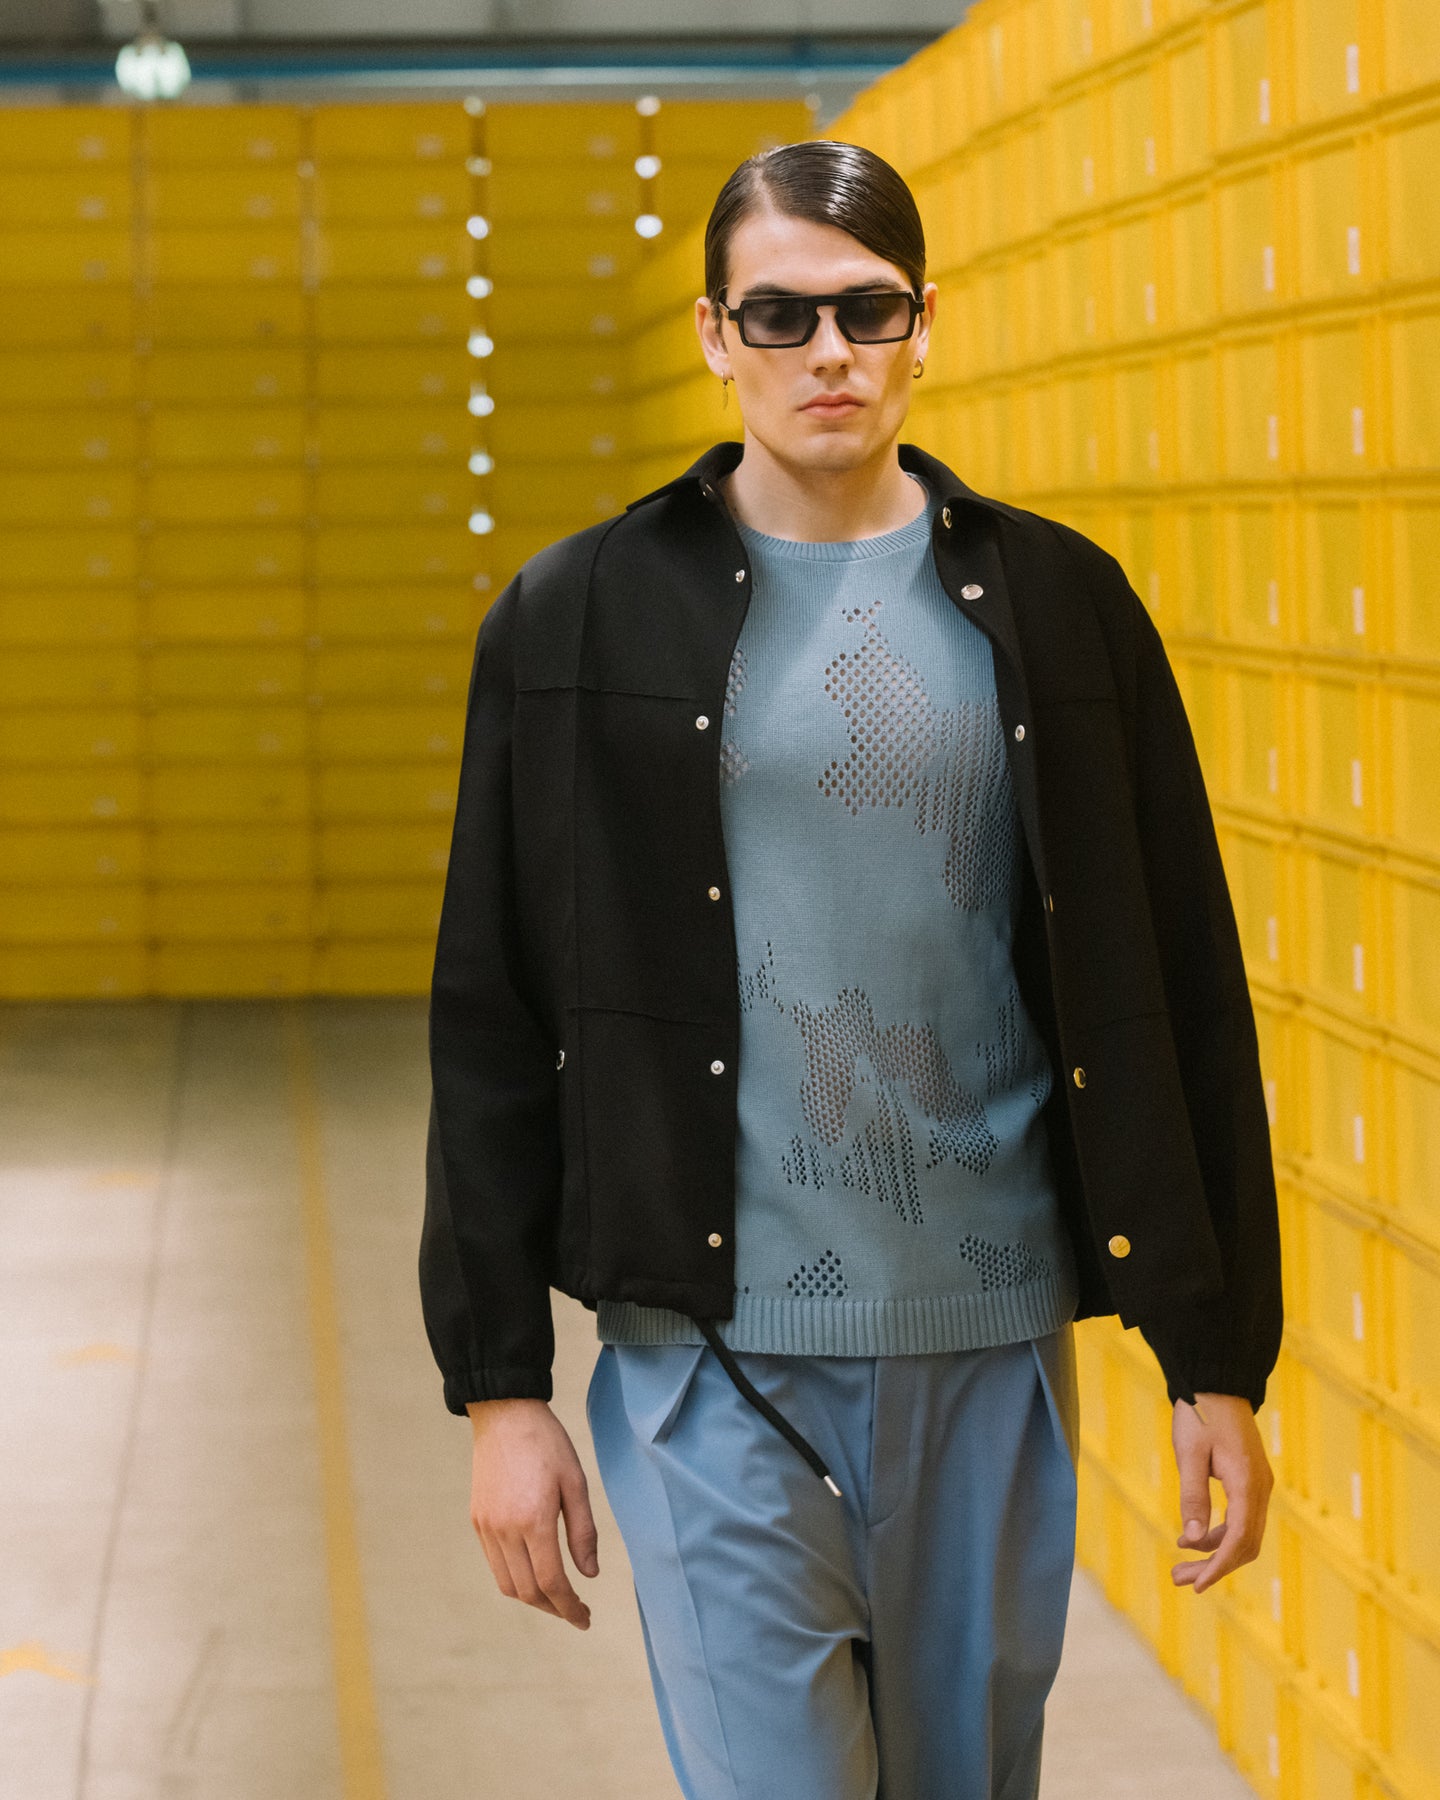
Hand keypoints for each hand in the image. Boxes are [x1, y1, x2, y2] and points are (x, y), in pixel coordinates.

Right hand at [467, 1398, 599, 1628]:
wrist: (505, 1414)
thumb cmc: (547, 1443)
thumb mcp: (576, 1482)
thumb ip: (583, 1532)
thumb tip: (590, 1575)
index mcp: (534, 1521)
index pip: (551, 1583)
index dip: (570, 1608)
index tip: (585, 1619)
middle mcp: (505, 1530)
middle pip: (528, 1591)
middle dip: (553, 1608)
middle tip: (576, 1611)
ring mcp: (487, 1527)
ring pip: (507, 1583)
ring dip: (532, 1598)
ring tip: (556, 1596)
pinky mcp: (477, 1520)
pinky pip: (495, 1563)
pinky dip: (514, 1578)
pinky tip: (533, 1570)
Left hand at [1170, 1391, 1272, 1593]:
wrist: (1217, 1384)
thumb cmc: (1200, 1414)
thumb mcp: (1189, 1454)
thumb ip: (1193, 1496)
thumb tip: (1192, 1540)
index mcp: (1248, 1484)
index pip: (1239, 1539)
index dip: (1219, 1566)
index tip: (1197, 1586)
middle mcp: (1260, 1489)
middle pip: (1244, 1544)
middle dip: (1214, 1566)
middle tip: (1180, 1580)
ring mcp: (1258, 1486)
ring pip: (1243, 1535)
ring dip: (1215, 1553)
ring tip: (1181, 1566)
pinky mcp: (1250, 1482)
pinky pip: (1240, 1520)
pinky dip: (1218, 1534)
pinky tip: (1192, 1538)